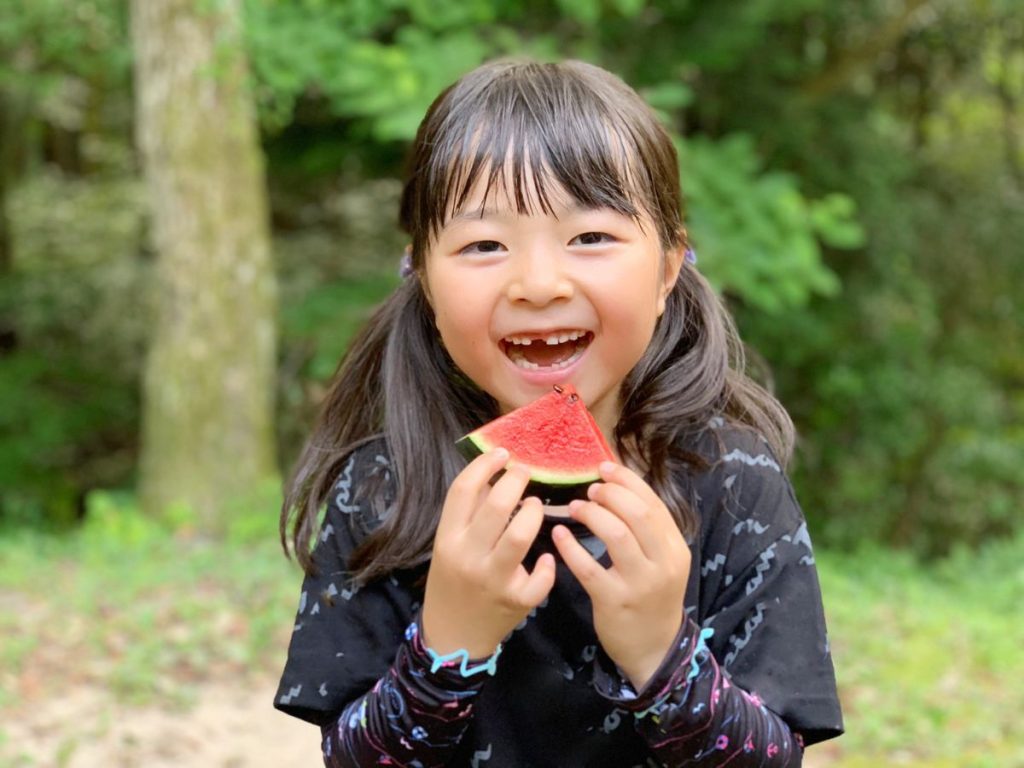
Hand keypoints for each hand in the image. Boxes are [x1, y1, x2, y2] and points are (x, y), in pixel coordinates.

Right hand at [421, 448, 556, 658]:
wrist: (452, 636)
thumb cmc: (452, 582)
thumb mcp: (447, 546)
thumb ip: (466, 514)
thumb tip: (492, 474)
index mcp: (447, 539)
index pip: (463, 490)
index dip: (485, 465)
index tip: (501, 453)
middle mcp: (468, 557)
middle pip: (496, 505)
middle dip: (516, 480)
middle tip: (524, 473)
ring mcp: (493, 580)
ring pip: (521, 535)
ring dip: (534, 513)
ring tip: (535, 506)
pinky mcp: (517, 601)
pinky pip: (541, 575)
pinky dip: (548, 564)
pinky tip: (545, 559)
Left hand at [552, 461, 690, 690]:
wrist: (654, 648)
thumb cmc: (652, 597)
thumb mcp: (663, 562)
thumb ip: (647, 530)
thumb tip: (618, 487)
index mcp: (675, 548)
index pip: (653, 503)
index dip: (627, 481)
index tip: (605, 468)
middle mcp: (663, 563)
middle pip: (637, 514)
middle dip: (610, 494)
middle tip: (589, 490)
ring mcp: (640, 583)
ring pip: (617, 535)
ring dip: (592, 515)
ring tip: (575, 507)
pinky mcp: (614, 601)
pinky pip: (589, 567)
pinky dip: (571, 547)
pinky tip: (558, 535)